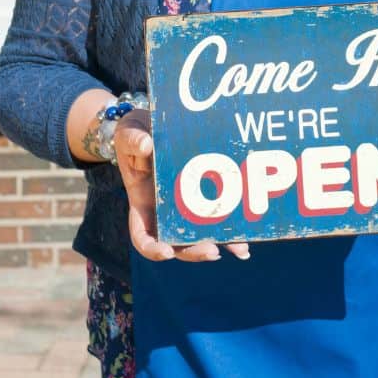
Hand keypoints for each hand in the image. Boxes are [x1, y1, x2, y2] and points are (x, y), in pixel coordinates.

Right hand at [113, 109, 249, 262]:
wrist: (153, 125)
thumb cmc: (136, 134)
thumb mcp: (128, 134)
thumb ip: (132, 141)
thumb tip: (146, 146)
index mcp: (142, 204)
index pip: (143, 236)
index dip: (153, 248)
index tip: (166, 252)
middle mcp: (164, 212)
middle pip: (177, 244)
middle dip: (195, 251)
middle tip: (212, 251)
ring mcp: (186, 206)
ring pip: (202, 234)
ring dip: (221, 244)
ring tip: (240, 249)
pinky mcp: (207, 194)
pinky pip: (219, 213)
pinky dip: (233, 226)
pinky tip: (250, 231)